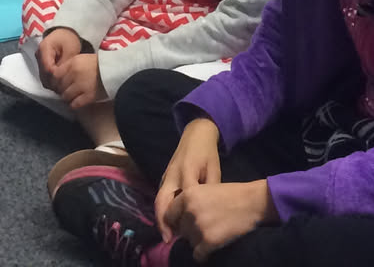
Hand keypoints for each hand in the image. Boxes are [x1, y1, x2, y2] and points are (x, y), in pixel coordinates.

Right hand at [36, 27, 82, 86]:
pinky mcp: (41, 64)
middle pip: (44, 75)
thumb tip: (60, 78)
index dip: (56, 77)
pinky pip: (45, 76)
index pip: (48, 69)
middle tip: (66, 86)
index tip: (66, 81)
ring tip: (64, 85)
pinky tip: (60, 82)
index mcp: (44, 49)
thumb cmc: (69, 39)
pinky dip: (52, 80)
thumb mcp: (70, 50)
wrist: (65, 33)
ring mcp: (38, 60)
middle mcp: (38, 55)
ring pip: (43, 77)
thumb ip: (65, 64)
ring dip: (53, 82)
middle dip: (54, 82)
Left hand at [50, 49, 103, 110]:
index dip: (56, 82)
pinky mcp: (88, 96)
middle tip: (67, 91)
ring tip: (73, 97)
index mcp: (73, 62)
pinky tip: (78, 102)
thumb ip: (70, 66)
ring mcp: (81, 85)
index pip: (55, 75)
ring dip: (68, 98)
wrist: (117, 69)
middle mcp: (75, 73)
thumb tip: (58, 77)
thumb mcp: (83, 59)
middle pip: (59, 86)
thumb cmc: (100, 64)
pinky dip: (74, 105)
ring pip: (65, 96)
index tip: (59, 84)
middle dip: (62, 90)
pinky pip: (74, 104)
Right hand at [156, 118, 222, 237]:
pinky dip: (162, 210)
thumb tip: (208, 211)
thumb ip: (210, 189)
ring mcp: (166, 176)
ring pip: (158, 200)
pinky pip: (160, 196)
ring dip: (161, 218)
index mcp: (187, 171)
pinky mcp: (164, 177)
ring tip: (167, 235)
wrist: (196, 134)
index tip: (186, 232)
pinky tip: (168, 222)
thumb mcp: (214, 170)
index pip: (184, 197)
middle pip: (162, 201)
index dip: (184, 216)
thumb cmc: (208, 153)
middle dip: (163, 221)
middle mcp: (172, 175)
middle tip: (168, 239)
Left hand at [168, 181, 272, 259]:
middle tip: (207, 227)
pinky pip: (198, 255)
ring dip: (199, 241)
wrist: (253, 202)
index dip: (177, 221)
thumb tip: (178, 220)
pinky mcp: (209, 241)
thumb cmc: (233, 194)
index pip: (169, 215)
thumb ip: (190, 202)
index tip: (183, 225)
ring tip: (214, 233)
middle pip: (181, 230)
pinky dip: (204, 254)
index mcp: (188, 195)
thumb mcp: (207, 189)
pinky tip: (214, 245)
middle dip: (190, 231)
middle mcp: (190, 211)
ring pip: (189, 243)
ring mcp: (199, 227)